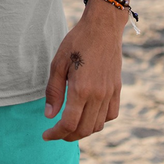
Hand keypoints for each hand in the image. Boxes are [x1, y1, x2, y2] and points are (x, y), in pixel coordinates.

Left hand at [42, 5, 125, 141]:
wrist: (103, 27)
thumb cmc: (77, 42)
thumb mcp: (58, 63)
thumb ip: (54, 91)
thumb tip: (49, 115)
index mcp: (82, 90)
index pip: (69, 124)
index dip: (56, 134)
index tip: (46, 135)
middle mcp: (98, 95)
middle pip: (84, 129)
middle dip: (68, 136)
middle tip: (56, 132)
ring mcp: (110, 93)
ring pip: (98, 125)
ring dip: (83, 130)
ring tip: (70, 125)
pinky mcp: (117, 89)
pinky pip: (111, 115)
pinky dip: (99, 121)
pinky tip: (89, 115)